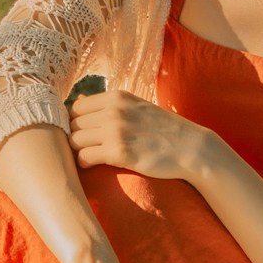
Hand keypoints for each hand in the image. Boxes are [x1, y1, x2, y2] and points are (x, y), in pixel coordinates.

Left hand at [69, 86, 209, 183]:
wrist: (189, 148)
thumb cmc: (162, 129)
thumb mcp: (136, 106)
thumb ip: (110, 104)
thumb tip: (79, 99)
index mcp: (117, 97)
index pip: (76, 106)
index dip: (75, 121)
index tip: (82, 132)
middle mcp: (114, 110)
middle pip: (72, 123)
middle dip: (74, 136)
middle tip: (83, 147)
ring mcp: (116, 131)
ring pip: (74, 140)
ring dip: (77, 150)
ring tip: (88, 156)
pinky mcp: (119, 153)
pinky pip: (85, 157)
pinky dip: (84, 162)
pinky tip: (92, 165)